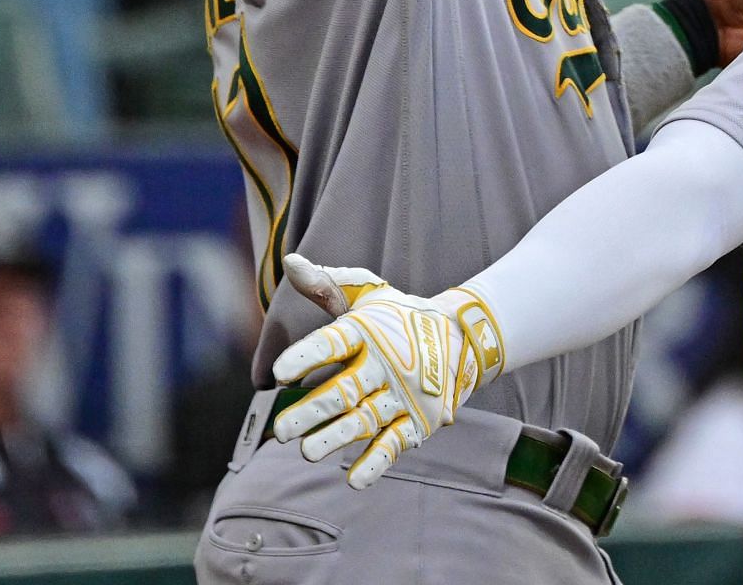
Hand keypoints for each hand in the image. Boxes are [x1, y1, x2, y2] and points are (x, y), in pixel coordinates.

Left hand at [270, 255, 504, 488]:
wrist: (464, 335)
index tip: (278, 372)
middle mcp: (387, 363)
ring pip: (365, 418)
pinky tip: (355, 478)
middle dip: (313, 409)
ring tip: (307, 451)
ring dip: (337, 436)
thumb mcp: (368, 295)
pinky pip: (396, 442)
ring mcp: (404, 394)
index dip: (306, 356)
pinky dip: (377, 461)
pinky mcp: (419, 420)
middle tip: (281, 430)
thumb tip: (291, 264)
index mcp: (368, 330)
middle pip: (346, 388)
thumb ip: (327, 285)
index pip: (333, 342)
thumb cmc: (400, 317)